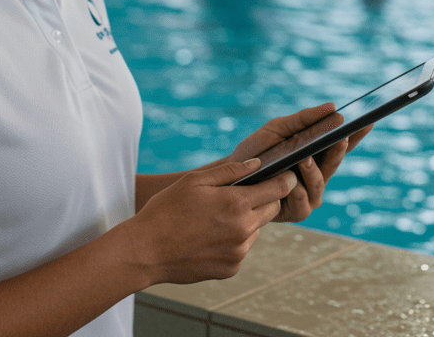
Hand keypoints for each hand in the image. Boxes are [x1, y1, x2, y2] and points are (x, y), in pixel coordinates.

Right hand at [130, 158, 296, 284]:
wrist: (145, 251)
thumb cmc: (166, 210)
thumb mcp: (195, 181)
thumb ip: (231, 171)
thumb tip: (258, 164)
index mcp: (236, 203)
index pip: (278, 189)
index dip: (285, 180)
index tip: (287, 175)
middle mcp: (243, 229)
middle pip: (272, 209)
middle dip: (265, 199)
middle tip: (244, 195)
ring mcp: (238, 252)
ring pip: (256, 230)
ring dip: (247, 221)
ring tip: (217, 218)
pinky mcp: (231, 269)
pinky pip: (242, 249)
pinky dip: (234, 241)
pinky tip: (210, 237)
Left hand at [228, 105, 374, 222]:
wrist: (231, 179)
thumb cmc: (257, 153)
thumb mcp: (278, 129)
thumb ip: (304, 119)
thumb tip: (333, 107)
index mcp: (317, 156)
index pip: (341, 145)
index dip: (357, 134)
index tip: (369, 120)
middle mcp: (317, 176)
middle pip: (335, 163)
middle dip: (338, 149)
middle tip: (341, 136)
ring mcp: (309, 195)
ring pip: (319, 183)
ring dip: (311, 171)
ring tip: (303, 158)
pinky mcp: (296, 212)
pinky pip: (302, 201)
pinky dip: (296, 191)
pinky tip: (291, 183)